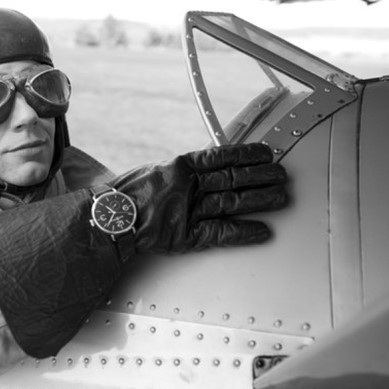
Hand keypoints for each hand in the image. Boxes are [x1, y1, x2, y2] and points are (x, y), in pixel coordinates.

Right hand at [109, 143, 287, 253]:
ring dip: (259, 200)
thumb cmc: (121, 197)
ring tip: (281, 198)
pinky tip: (262, 231)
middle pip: (232, 178)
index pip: (220, 156)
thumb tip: (192, 170)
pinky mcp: (186, 235)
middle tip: (281, 175)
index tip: (265, 152)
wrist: (106, 219)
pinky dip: (243, 233)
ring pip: (232, 202)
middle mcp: (188, 186)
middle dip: (260, 176)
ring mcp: (188, 211)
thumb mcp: (150, 173)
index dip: (246, 154)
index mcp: (178, 168)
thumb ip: (174, 174)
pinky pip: (221, 234)